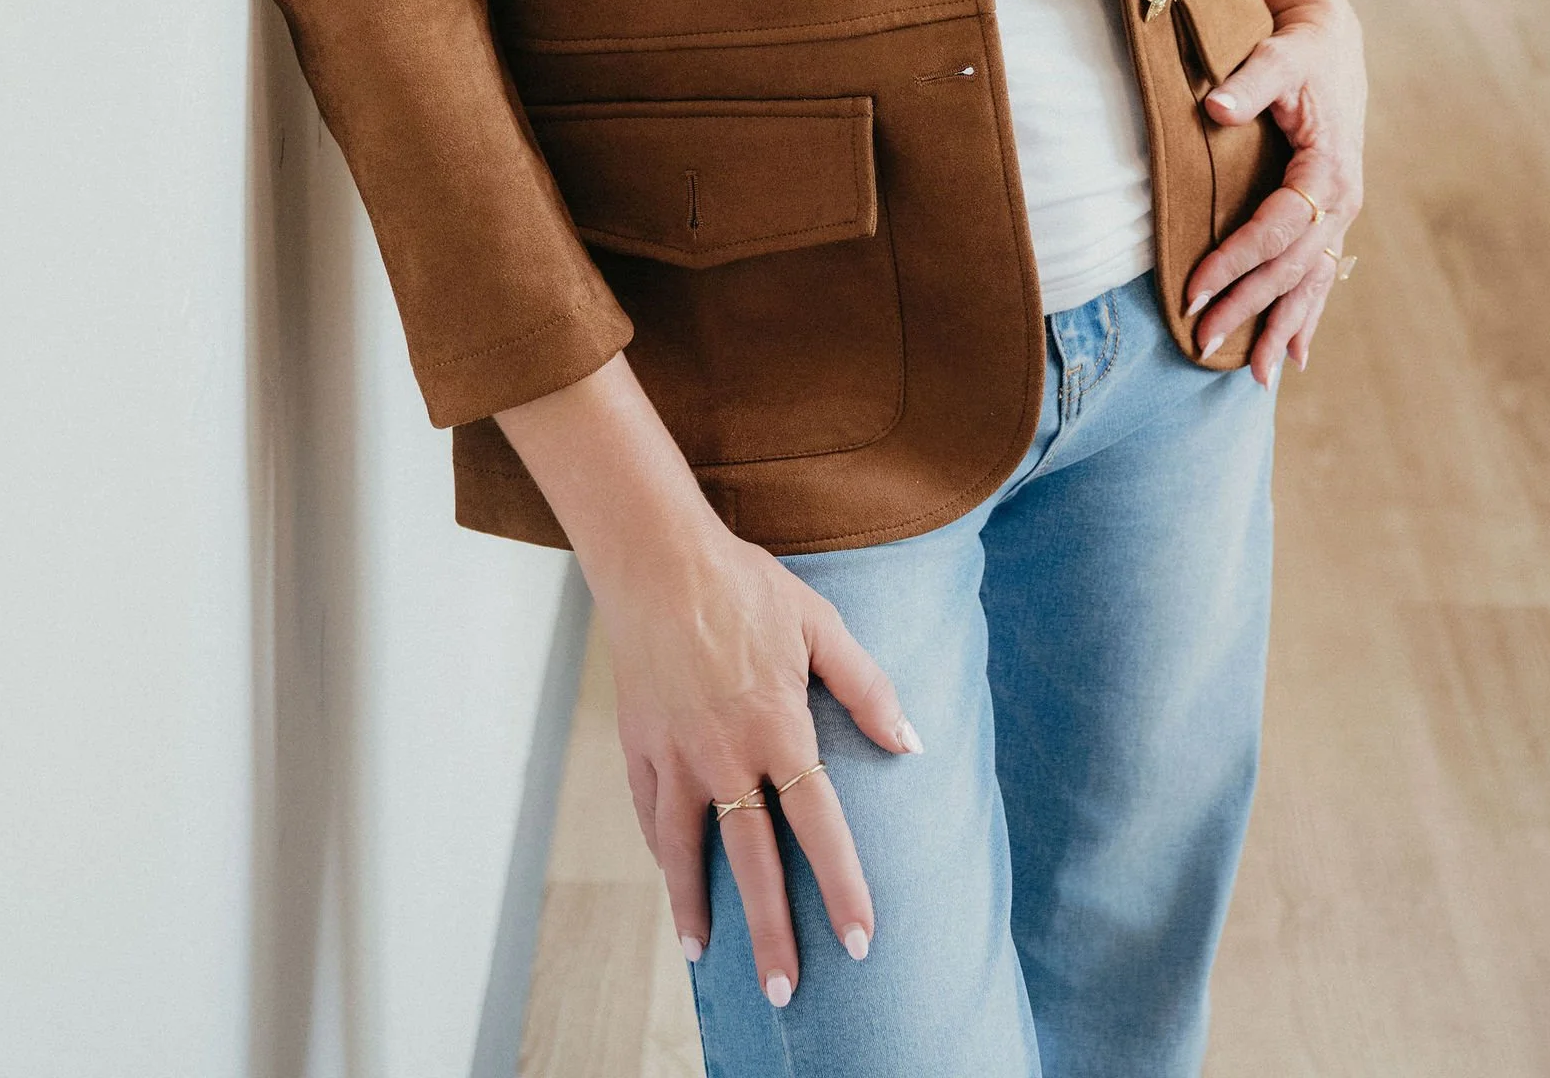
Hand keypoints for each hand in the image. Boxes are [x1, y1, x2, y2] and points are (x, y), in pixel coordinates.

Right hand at [598, 520, 919, 1005]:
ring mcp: (675, 754)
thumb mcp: (820, 624)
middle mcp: (725, 755)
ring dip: (698, 909)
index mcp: (777, 728)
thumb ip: (866, 687)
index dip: (841, 887)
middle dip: (770, 933)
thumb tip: (909, 744)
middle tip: (784, 991)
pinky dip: (663, 852)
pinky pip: (651, 813)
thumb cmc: (745, 585)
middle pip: (752, 862)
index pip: (818, 826)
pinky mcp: (639, 745)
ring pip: (687, 851)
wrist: (656, 558)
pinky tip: (672, 877)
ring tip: (704, 956)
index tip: (859, 940)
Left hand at [1184, 0, 1365, 389]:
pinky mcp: (1332, 218)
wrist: (1334, 41)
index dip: (1235, 263)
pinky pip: (1321, 277)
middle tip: (1201, 342)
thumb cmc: (1301, 48)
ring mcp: (1341, 215)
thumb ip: (1248, 82)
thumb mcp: (1278, 56)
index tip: (1192, 290)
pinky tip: (1296, 358)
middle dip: (1248, 307)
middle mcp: (1342, 202)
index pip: (1276, 231)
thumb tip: (1214, 108)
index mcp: (1330, 171)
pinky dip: (1308, 317)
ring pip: (1310, 283)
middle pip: (1290, 269)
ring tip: (1256, 376)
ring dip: (1282, 329)